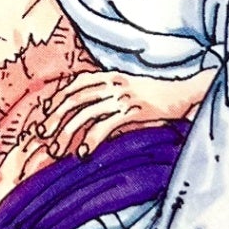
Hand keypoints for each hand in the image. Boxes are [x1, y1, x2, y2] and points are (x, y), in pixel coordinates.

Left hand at [40, 67, 215, 160]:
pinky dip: (92, 140)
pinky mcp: (134, 110)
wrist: (186, 93)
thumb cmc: (157, 96)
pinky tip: (84, 153)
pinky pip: (107, 125)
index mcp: (110, 76)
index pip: (75, 84)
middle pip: (75, 99)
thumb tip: (86, 113)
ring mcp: (123, 96)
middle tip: (42, 136)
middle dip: (55, 118)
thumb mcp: (129, 89)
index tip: (44, 115)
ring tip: (57, 150)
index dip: (57, 98)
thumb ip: (109, 96)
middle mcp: (113, 83)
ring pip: (86, 113)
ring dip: (68, 133)